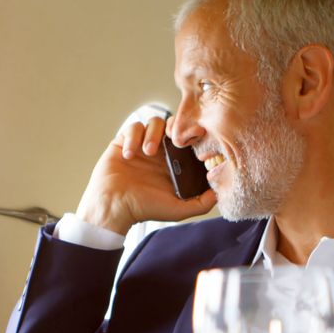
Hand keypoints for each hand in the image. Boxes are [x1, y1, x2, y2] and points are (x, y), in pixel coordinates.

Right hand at [75, 115, 216, 234]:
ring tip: (148, 152)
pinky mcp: (124, 142)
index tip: (195, 138)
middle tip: (173, 138)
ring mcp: (142, 145)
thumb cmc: (144, 209)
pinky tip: (130, 155)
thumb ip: (201, 203)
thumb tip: (220, 192)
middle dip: (175, 127)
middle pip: (173, 125)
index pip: (189, 139)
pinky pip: (132, 127)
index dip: (193, 135)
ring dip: (153, 133)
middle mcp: (160, 152)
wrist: (113, 207)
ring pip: (154, 122)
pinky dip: (133, 137)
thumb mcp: (178, 209)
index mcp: (175, 163)